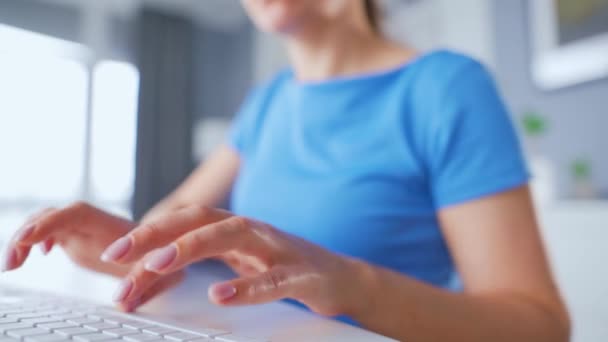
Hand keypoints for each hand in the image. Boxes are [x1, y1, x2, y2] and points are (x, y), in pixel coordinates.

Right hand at [3, 202, 184, 310]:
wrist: (174, 246)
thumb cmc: (170, 257)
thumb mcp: (167, 273)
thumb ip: (147, 286)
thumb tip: (124, 305)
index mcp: (113, 227)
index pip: (77, 214)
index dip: (52, 223)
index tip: (30, 239)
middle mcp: (96, 223)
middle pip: (55, 214)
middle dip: (28, 232)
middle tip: (11, 262)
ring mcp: (87, 229)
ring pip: (48, 222)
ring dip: (26, 238)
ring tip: (11, 264)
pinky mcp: (81, 237)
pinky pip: (51, 232)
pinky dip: (36, 241)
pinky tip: (35, 257)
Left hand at [100, 205, 363, 315]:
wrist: (343, 278)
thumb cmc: (287, 269)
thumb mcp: (240, 260)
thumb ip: (206, 256)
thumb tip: (152, 267)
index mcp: (235, 229)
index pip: (186, 220)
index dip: (149, 231)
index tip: (112, 252)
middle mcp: (253, 231)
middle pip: (200, 220)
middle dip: (156, 233)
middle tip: (118, 254)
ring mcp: (277, 249)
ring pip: (231, 236)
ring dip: (191, 247)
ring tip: (157, 264)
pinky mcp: (301, 274)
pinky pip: (272, 279)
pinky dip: (245, 286)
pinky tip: (220, 295)